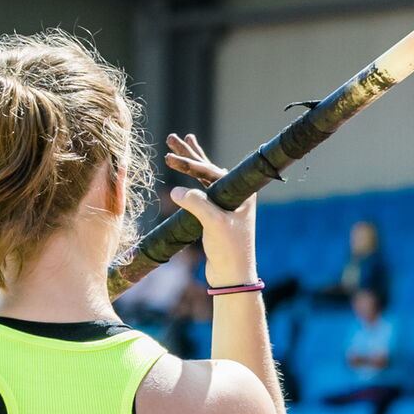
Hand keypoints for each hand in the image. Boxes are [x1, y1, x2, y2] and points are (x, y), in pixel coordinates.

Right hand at [165, 133, 256, 286]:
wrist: (232, 275)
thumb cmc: (229, 250)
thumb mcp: (214, 225)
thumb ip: (197, 205)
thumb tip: (176, 190)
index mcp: (241, 192)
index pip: (212, 171)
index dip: (191, 164)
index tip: (171, 159)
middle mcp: (235, 193)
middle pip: (208, 167)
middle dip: (189, 153)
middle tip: (172, 138)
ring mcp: (225, 203)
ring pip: (203, 176)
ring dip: (189, 162)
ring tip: (176, 144)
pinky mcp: (214, 213)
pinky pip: (200, 190)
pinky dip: (189, 179)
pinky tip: (184, 170)